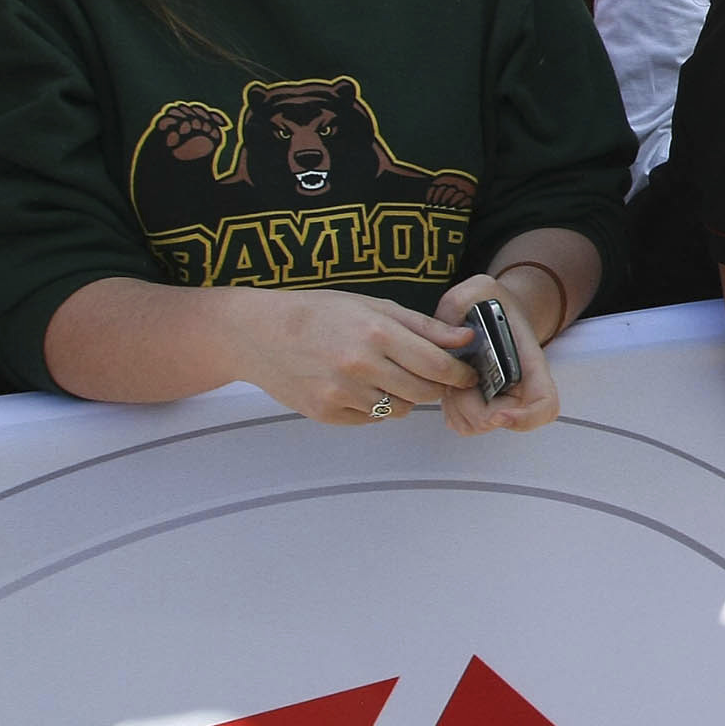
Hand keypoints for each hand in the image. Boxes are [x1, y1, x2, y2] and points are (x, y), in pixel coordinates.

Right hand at [239, 287, 481, 425]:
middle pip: (423, 392)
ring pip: (399, 410)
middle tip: (430, 375)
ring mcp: (342, 394)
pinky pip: (370, 419)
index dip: (459, 374)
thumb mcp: (373, 306)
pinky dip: (374, 406)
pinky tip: (358, 386)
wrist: (258, 334)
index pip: (437, 365)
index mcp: (377, 333)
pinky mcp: (327, 414)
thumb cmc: (319, 313)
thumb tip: (465, 340)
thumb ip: (423, 326)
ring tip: (386, 375)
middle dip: (434, 386)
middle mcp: (361, 366)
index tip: (466, 375)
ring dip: (404, 397)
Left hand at [430, 272, 559, 433]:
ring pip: (477, 425)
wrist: (492, 308)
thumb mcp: (477, 287)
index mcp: (530, 364)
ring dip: (457, 406)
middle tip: (457, 379)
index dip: (525, 418)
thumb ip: (459, 302)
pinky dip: (450, 409)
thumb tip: (452, 335)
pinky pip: (462, 423)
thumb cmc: (491, 301)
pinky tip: (449, 386)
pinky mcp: (479, 405)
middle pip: (498, 420)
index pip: (544, 405)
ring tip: (452, 378)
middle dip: (470, 405)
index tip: (500, 415)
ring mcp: (499, 399)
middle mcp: (519, 388)